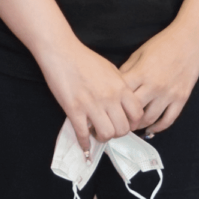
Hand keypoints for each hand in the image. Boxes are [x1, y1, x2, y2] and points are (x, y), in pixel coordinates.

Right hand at [37, 39, 145, 153]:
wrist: (61, 52)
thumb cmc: (84, 58)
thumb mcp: (110, 69)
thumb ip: (119, 86)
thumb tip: (122, 103)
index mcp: (120, 87)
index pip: (137, 114)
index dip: (133, 123)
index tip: (126, 124)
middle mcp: (109, 98)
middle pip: (123, 129)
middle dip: (117, 133)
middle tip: (110, 129)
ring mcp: (91, 105)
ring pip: (106, 134)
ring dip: (102, 138)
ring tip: (96, 133)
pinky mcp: (74, 110)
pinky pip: (83, 134)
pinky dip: (84, 144)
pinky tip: (84, 145)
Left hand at [118, 22, 198, 133]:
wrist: (190, 40)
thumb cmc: (163, 44)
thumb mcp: (139, 53)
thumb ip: (127, 70)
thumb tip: (116, 85)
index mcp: (142, 73)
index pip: (122, 95)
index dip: (113, 103)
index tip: (108, 108)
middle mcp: (155, 86)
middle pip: (134, 110)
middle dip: (124, 118)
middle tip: (117, 120)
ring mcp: (169, 94)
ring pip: (150, 118)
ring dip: (139, 125)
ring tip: (131, 126)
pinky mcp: (181, 99)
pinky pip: (168, 120)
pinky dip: (158, 128)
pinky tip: (151, 129)